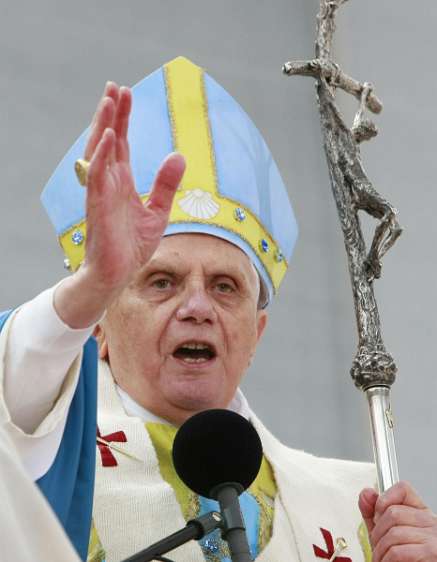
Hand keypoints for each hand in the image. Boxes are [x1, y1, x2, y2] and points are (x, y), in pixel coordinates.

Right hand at [54, 82, 184, 327]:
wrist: (118, 274)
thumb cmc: (132, 246)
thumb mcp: (157, 212)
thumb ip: (165, 184)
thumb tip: (179, 155)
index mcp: (122, 183)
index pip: (122, 144)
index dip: (123, 119)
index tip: (126, 94)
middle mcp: (109, 182)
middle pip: (109, 140)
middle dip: (112, 113)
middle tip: (116, 87)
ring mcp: (102, 192)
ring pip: (100, 151)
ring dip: (105, 125)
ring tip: (110, 100)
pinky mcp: (98, 205)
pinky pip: (97, 175)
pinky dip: (102, 155)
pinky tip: (110, 135)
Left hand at [359, 481, 436, 561]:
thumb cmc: (404, 558)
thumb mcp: (385, 533)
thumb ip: (373, 514)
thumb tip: (366, 493)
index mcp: (422, 513)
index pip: (403, 489)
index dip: (384, 499)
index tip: (377, 516)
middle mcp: (431, 522)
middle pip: (393, 512)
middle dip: (377, 533)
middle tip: (377, 546)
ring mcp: (434, 537)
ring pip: (394, 533)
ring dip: (380, 550)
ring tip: (381, 558)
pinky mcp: (432, 554)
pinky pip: (398, 551)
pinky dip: (386, 560)